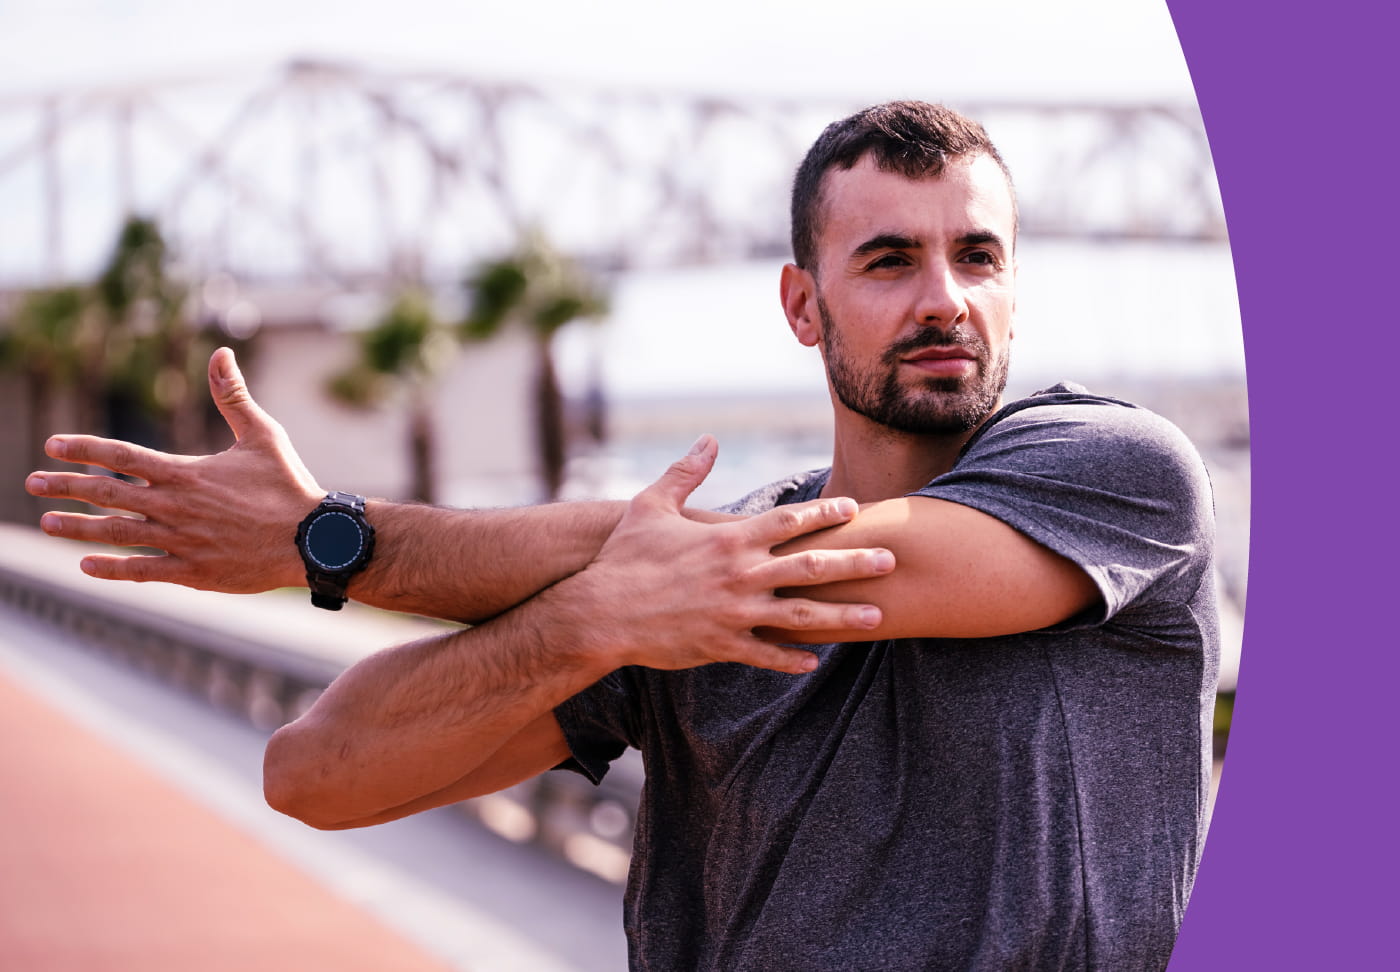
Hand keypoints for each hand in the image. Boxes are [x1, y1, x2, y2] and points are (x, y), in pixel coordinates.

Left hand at [25, 348, 323, 592]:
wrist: (312, 539)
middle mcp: (174, 506)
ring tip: (46, 523)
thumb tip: (220, 353)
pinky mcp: (192, 571)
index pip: (121, 457)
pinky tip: (86, 565)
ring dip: (77, 527)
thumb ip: (233, 396)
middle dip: (65, 487)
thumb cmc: (289, 485)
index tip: (53, 445)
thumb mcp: (263, 434)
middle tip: (32, 482)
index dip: (83, 449)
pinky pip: (141, 570)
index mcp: (186, 473)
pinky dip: (110, 568)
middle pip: (106, 494)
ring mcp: (180, 541)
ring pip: (115, 533)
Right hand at [556, 435, 894, 674]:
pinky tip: (816, 661)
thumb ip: (686, 472)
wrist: (598, 612)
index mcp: (728, 539)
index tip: (855, 510)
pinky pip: (766, 654)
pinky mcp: (721, 645)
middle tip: (891, 560)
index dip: (825, 514)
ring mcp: (734, 613)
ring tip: (877, 617)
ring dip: (843, 616)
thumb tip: (708, 439)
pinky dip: (792, 658)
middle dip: (855, 563)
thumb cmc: (623, 557)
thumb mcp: (650, 505)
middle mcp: (740, 575)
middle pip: (811, 566)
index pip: (790, 521)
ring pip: (802, 616)